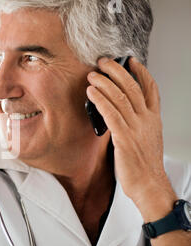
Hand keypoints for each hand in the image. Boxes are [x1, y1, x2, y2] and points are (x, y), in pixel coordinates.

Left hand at [86, 57, 175, 213]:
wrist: (149, 185)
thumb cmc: (145, 165)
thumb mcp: (146, 138)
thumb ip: (137, 123)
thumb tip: (121, 111)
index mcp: (154, 119)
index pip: (150, 88)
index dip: (140, 71)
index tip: (130, 60)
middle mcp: (146, 120)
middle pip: (132, 87)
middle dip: (116, 70)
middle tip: (103, 61)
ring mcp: (136, 129)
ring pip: (120, 97)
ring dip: (104, 83)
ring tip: (92, 74)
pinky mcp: (124, 139)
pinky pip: (111, 114)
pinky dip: (100, 100)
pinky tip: (91, 92)